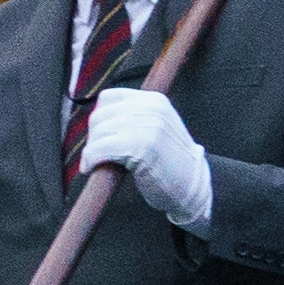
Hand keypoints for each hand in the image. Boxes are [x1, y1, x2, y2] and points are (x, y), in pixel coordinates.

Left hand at [75, 85, 215, 233]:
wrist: (193, 186)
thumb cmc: (170, 162)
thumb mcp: (157, 127)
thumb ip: (133, 117)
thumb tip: (96, 120)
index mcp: (154, 100)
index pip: (108, 98)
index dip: (99, 118)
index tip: (100, 136)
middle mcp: (151, 108)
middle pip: (100, 115)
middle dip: (93, 137)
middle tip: (96, 154)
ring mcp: (148, 126)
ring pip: (99, 132)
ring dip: (91, 150)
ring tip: (93, 163)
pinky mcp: (141, 146)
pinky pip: (100, 148)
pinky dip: (90, 159)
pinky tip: (91, 168)